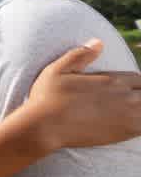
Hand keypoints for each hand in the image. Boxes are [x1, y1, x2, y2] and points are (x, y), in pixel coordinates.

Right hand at [24, 39, 140, 150]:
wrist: (44, 127)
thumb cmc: (46, 97)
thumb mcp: (58, 69)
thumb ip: (80, 55)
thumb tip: (98, 42)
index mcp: (110, 81)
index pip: (138, 78)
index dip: (135, 83)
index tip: (127, 88)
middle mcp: (122, 97)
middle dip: (140, 94)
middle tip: (128, 100)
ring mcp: (125, 117)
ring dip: (140, 109)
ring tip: (130, 111)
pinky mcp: (123, 133)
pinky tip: (131, 124)